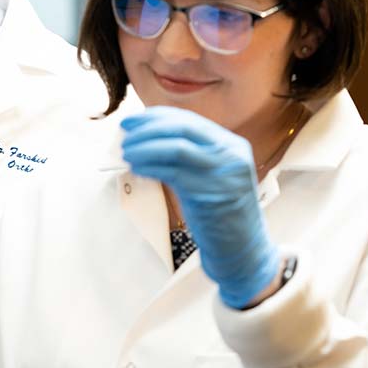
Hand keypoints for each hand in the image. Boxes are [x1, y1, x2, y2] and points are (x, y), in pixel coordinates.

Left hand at [120, 106, 280, 307]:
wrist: (243, 250)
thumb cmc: (218, 214)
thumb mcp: (208, 175)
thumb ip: (187, 157)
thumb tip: (145, 140)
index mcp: (230, 145)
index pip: (188, 121)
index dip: (156, 117)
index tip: (132, 120)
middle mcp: (231, 153)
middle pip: (183, 128)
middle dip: (148, 129)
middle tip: (124, 135)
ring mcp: (224, 172)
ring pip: (177, 148)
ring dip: (145, 147)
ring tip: (126, 153)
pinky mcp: (213, 193)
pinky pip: (175, 172)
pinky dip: (151, 166)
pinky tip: (137, 168)